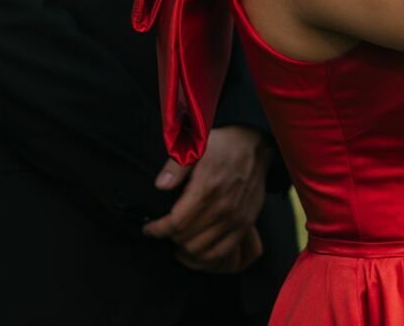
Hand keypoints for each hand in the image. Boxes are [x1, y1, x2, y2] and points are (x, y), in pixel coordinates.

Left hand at [144, 126, 271, 271]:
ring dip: (185, 250)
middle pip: (186, 239)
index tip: (148, 228)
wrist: (254, 145)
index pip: (176, 223)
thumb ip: (176, 166)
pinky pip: (222, 253)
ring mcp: (236, 219)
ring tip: (177, 240)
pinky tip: (195, 249)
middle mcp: (223, 208)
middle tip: (163, 229)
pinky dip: (205, 257)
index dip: (157, 230)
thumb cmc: (222, 145)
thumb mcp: (195, 145)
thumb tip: (161, 185)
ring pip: (202, 251)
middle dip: (169, 237)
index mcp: (207, 189)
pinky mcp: (246, 224)